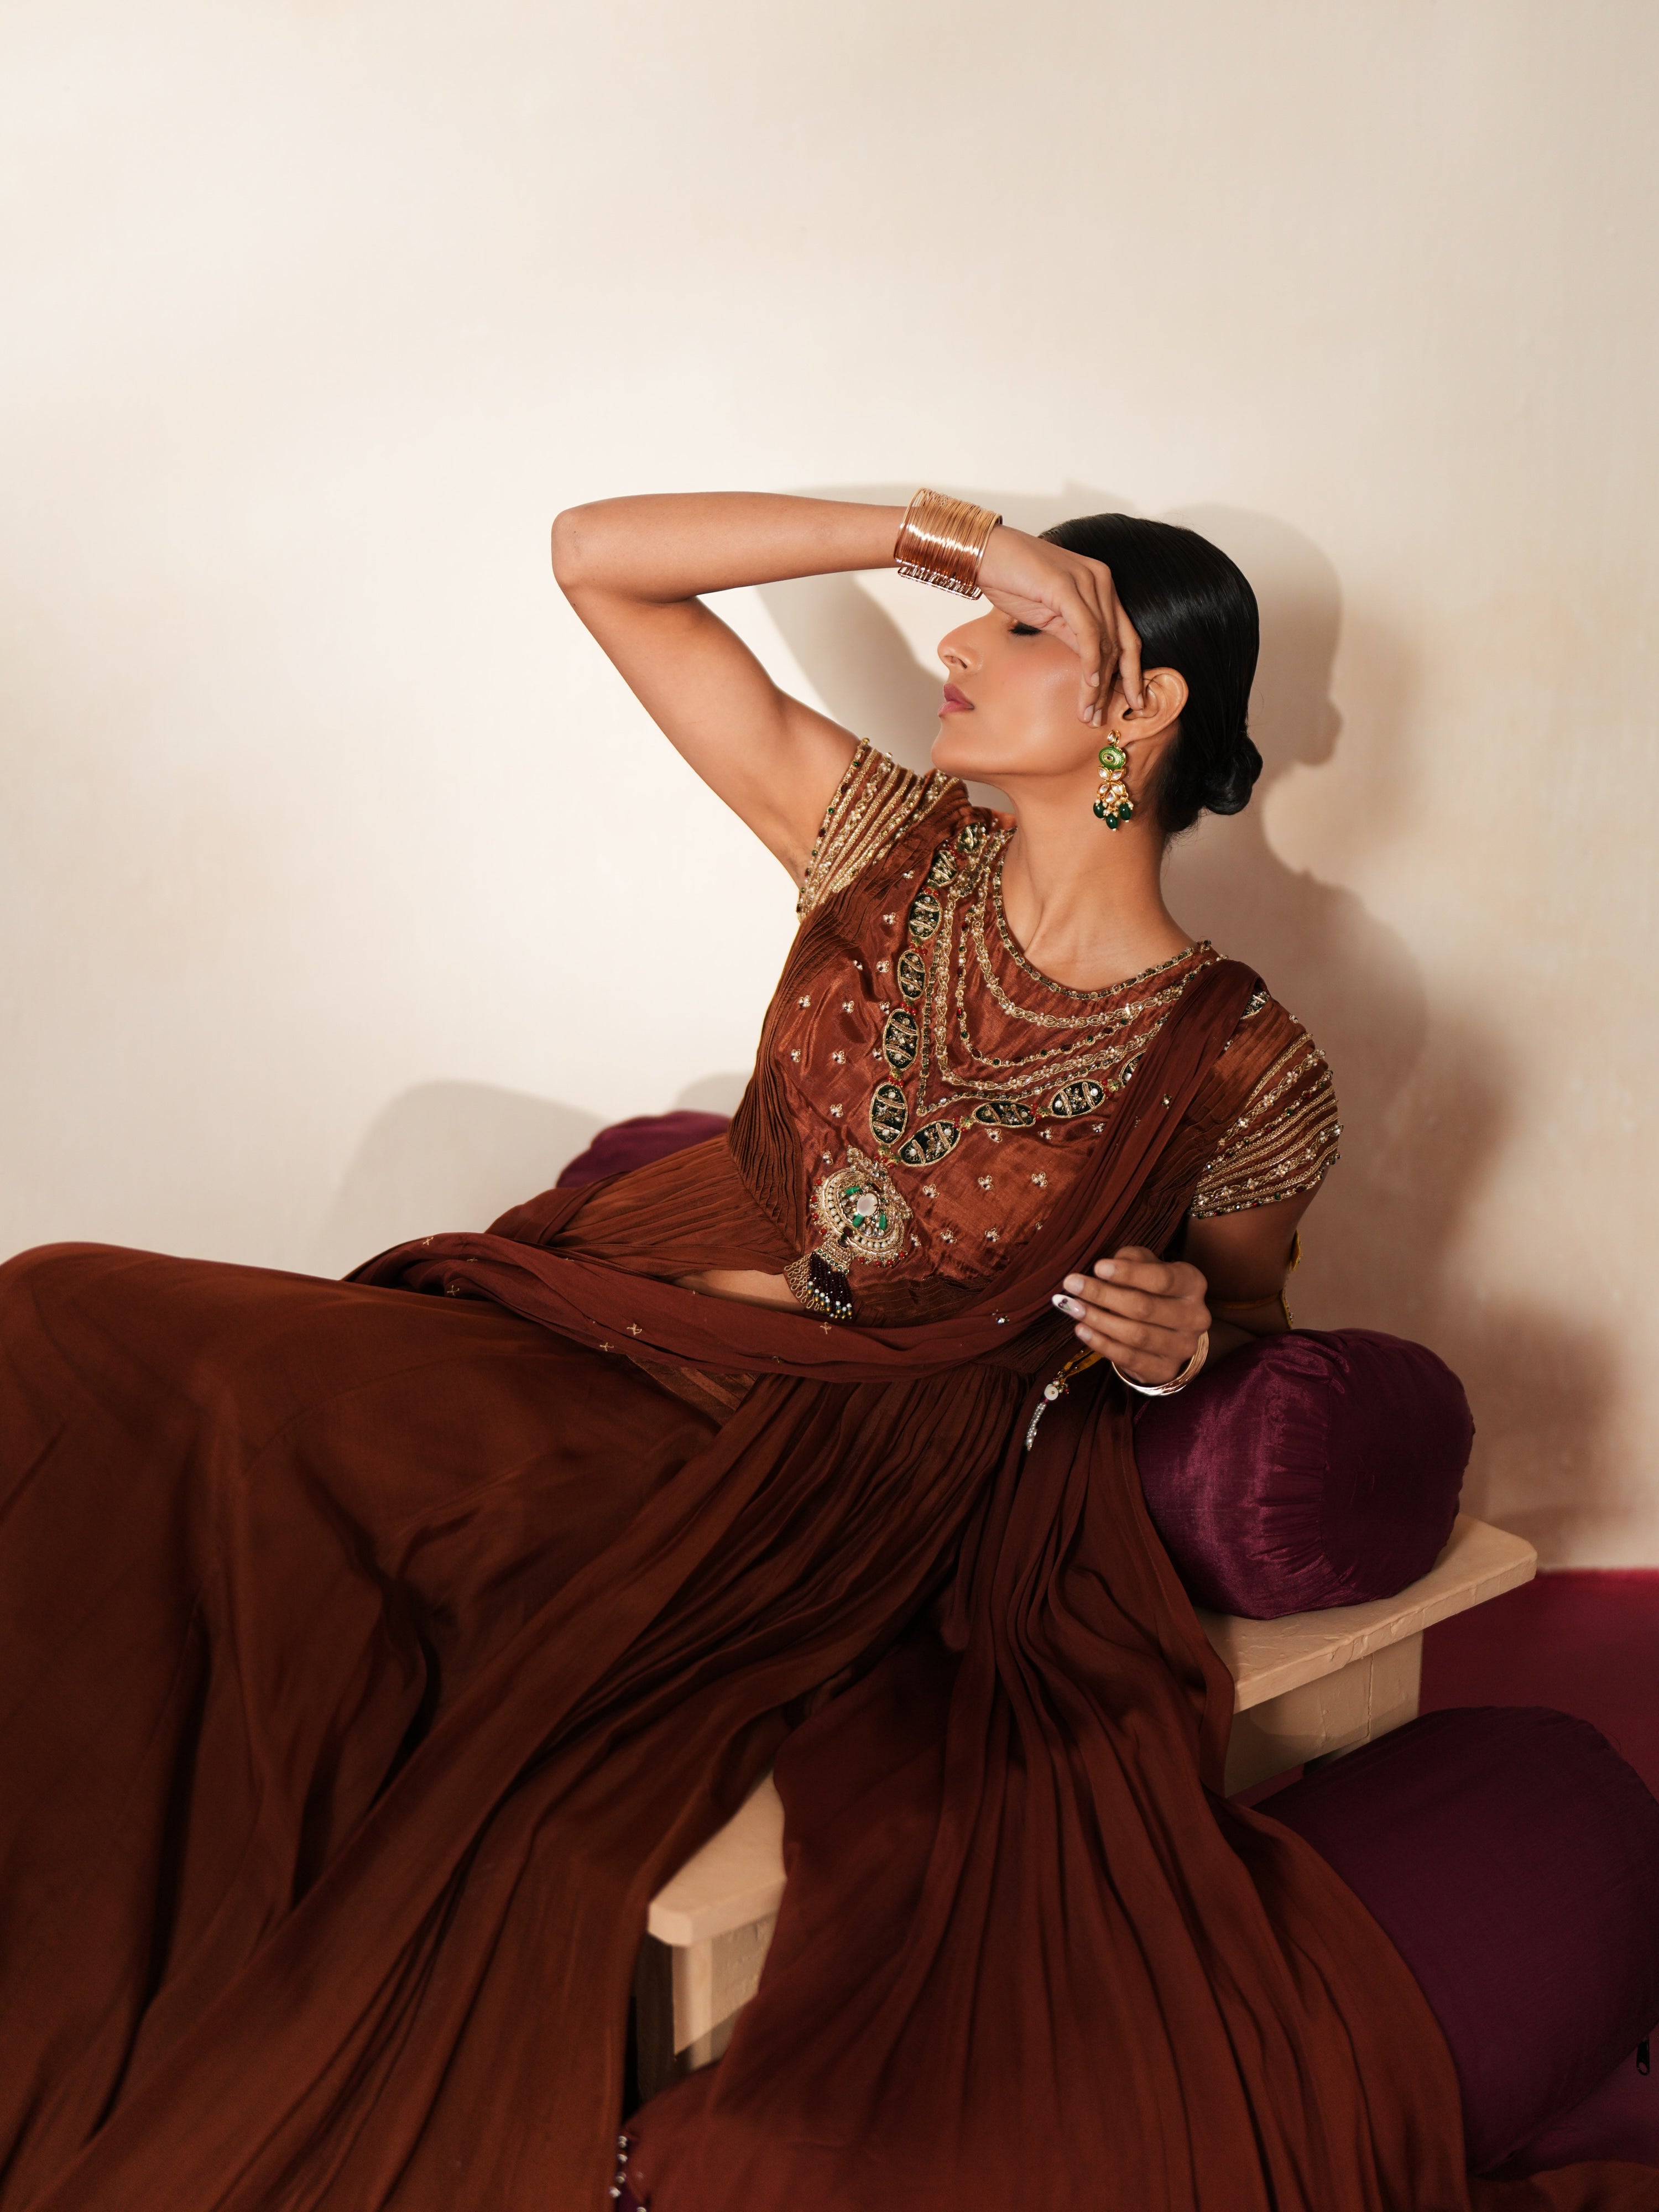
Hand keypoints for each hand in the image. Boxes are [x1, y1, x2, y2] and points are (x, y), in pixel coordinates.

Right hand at [976, 527, 1143, 723]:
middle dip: (1116, 685)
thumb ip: (1073, 636)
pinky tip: (1089, 684)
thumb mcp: (1050, 615)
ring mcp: (1087, 580)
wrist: (984, 553)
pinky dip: (1091, 660)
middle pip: (1121, 642)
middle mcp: (1101, 580)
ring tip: (1089, 713)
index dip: (1131, 673)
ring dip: (1098, 683)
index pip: (1125, 636)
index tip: (1131, 702)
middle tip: (1103, 719)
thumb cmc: (1012, 580)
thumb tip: (1090, 668)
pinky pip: (1086, 630)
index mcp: (1101, 585)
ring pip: (1104, 642)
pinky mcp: (1067, 585)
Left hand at [1051, 1246, 1209, 1385]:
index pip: (1162, 1279)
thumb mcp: (1147, 1265)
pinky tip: (1081, 1329)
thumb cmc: (1153, 1289)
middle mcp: (1195, 1317)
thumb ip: (1131, 1259)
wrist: (1170, 1332)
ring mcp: (1182, 1347)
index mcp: (1193, 1284)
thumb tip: (1105, 1269)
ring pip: (1136, 1335)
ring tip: (1072, 1307)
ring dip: (1098, 1320)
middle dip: (1103, 1295)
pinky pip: (1129, 1358)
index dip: (1128, 1274)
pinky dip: (1101, 1344)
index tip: (1097, 1267)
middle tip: (1072, 1285)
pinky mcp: (1166, 1370)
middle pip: (1144, 1307)